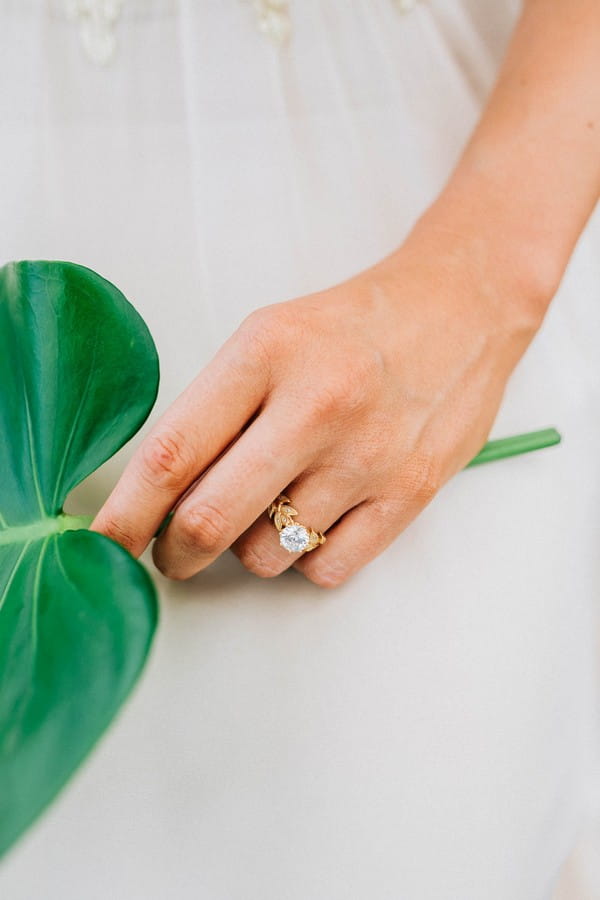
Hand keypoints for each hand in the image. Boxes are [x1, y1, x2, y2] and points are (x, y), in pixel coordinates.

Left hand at [91, 208, 544, 585]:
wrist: (461, 309)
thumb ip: (214, 412)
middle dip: (174, 554)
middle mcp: (316, 406)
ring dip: (253, 545)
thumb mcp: (268, 339)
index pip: (172, 454)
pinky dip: (308, 559)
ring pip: (266, 556)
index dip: (124, 515)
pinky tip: (320, 516)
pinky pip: (326, 571)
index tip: (102, 547)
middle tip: (171, 551)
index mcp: (265, 353)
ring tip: (277, 503)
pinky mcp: (410, 493)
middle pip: (208, 521)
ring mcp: (368, 455)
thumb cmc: (350, 328)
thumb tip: (159, 499)